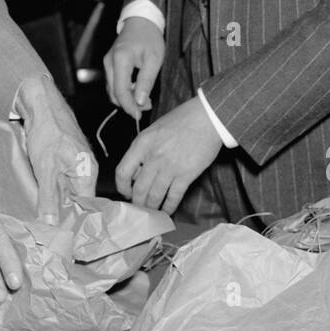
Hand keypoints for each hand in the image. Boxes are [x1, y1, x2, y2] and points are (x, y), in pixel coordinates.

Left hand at [15, 74, 96, 223]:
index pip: (86, 208)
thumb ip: (49, 197)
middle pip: (77, 203)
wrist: (40, 104)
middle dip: (63, 217)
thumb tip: (51, 224)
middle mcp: (85, 172)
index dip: (75, 224)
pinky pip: (59, 184)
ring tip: (43, 223)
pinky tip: (40, 202)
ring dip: (55, 206)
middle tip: (49, 235)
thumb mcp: (45, 168)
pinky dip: (50, 193)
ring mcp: (74, 167)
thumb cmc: (47, 130)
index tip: (64, 241)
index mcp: (87, 174)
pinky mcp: (62, 163)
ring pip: (66, 194)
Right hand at [103, 17, 165, 120]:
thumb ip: (146, 81)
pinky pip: (113, 83)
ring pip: (112, 89)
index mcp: (120, 59)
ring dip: (126, 98)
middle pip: (113, 93)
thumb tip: (140, 102)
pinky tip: (137, 90)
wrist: (141, 21)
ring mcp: (107, 63)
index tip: (139, 115)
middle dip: (128, 104)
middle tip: (147, 106)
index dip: (129, 106)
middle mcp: (109, 62)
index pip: (120, 90)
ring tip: (145, 99)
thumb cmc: (150, 38)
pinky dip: (123, 90)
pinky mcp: (109, 64)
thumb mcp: (154, 60)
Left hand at [115, 95, 222, 213]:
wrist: (207, 118)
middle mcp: (153, 157)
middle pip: (138, 189)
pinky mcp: (186, 175)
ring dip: (151, 207)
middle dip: (137, 202)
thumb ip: (143, 149)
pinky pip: (173, 197)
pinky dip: (169, 207)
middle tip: (139, 207)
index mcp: (142, 143)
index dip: (122, 187)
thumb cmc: (181, 120)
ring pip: (155, 196)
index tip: (126, 192)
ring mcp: (170, 167)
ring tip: (151, 212)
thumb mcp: (154, 130)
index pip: (122, 172)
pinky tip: (167, 211)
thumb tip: (136, 172)